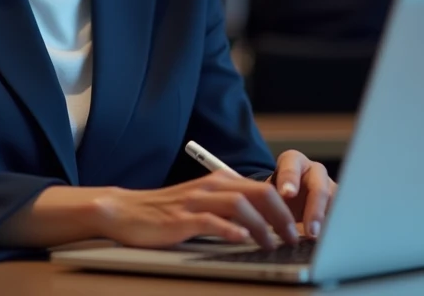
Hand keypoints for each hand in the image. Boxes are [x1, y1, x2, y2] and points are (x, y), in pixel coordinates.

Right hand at [93, 171, 299, 249]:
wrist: (126, 211)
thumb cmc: (166, 211)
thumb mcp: (202, 203)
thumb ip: (228, 207)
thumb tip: (263, 223)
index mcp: (219, 180)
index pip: (262, 187)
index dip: (285, 207)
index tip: (297, 226)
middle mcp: (211, 186)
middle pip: (258, 192)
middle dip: (281, 215)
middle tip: (293, 236)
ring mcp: (196, 201)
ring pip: (240, 205)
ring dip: (262, 226)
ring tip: (273, 243)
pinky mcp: (181, 219)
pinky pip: (212, 221)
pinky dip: (231, 230)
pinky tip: (242, 241)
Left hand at [269, 150, 336, 238]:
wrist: (288, 198)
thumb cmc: (275, 192)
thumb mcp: (268, 192)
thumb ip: (268, 202)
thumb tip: (266, 223)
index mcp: (294, 161)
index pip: (292, 166)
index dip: (290, 179)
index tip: (287, 194)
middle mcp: (315, 171)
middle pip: (319, 188)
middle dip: (315, 210)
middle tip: (310, 231)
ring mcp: (330, 187)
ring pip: (334, 204)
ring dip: (329, 224)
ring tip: (324, 241)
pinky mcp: (339, 203)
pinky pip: (341, 217)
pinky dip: (335, 230)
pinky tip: (331, 244)